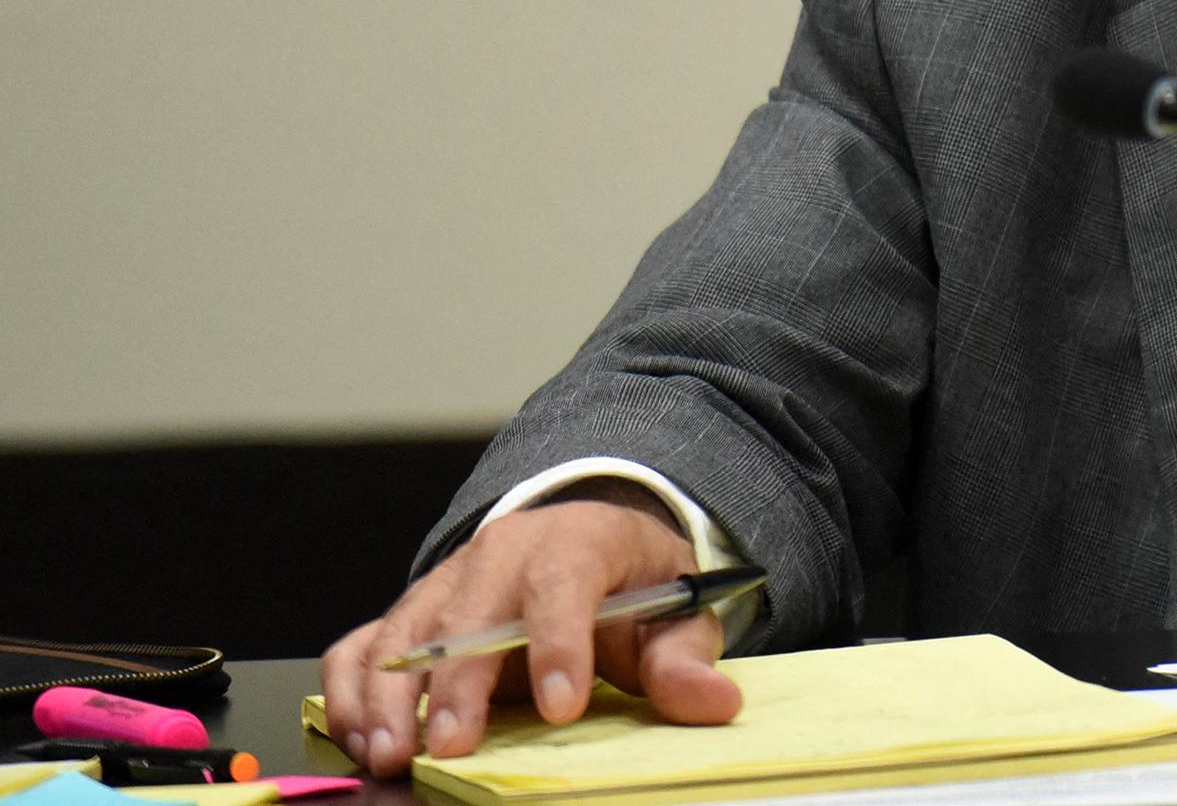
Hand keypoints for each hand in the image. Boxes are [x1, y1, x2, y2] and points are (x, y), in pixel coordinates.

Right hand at [318, 490, 740, 776]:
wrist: (584, 535)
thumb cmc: (628, 581)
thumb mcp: (673, 610)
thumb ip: (685, 657)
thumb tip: (713, 701)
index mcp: (575, 542)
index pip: (563, 584)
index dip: (560, 644)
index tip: (563, 706)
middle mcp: (501, 554)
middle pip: (468, 612)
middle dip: (456, 683)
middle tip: (452, 747)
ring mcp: (446, 582)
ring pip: (402, 631)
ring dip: (388, 696)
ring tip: (391, 754)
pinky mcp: (409, 614)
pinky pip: (360, 646)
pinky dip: (349, 691)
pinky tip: (359, 738)